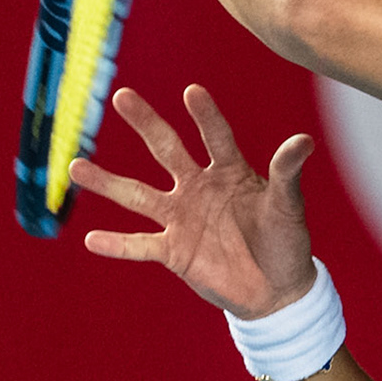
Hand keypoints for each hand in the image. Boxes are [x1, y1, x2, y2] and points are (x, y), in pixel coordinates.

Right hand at [68, 85, 319, 318]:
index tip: (192, 91)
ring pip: (139, 196)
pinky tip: (91, 239)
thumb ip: (288, 173)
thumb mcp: (288, 206)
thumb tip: (305, 140)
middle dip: (146, 123)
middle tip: (122, 96)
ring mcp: (182, 218)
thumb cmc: (285, 240)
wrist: (276, 289)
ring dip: (108, 182)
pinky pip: (140, 245)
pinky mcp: (173, 252)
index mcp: (229, 171)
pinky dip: (117, 245)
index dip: (206, 116)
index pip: (216, 136)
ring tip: (76, 166)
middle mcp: (198, 188)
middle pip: (167, 149)